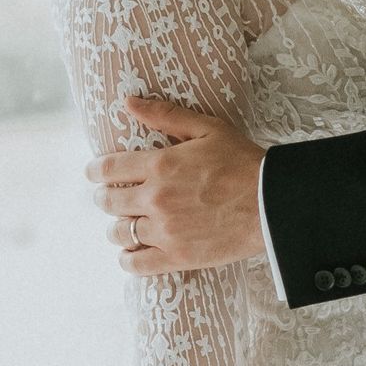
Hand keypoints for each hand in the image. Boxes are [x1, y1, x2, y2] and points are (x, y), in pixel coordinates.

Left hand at [90, 97, 266, 271]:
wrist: (273, 204)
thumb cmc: (243, 162)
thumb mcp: (207, 128)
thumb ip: (165, 115)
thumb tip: (128, 102)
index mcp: (160, 165)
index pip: (108, 170)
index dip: (94, 172)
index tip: (92, 174)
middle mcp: (156, 198)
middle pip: (109, 202)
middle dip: (105, 198)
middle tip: (111, 198)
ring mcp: (165, 230)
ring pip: (119, 233)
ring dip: (117, 227)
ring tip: (126, 224)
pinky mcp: (177, 256)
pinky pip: (135, 264)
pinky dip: (127, 259)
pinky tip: (131, 252)